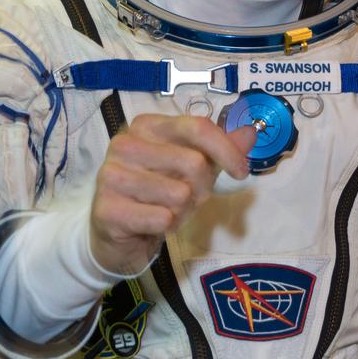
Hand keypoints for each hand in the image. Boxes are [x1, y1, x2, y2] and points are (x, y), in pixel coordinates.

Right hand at [90, 114, 256, 273]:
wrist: (117, 233)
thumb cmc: (158, 192)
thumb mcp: (192, 166)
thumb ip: (221, 148)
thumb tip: (251, 132)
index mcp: (147, 126)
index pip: (198, 127)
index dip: (227, 150)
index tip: (241, 172)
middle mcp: (125, 143)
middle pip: (194, 162)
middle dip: (201, 188)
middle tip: (186, 198)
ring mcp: (111, 175)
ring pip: (180, 193)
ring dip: (183, 209)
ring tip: (165, 209)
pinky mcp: (106, 208)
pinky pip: (161, 218)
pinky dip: (165, 226)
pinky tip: (151, 222)